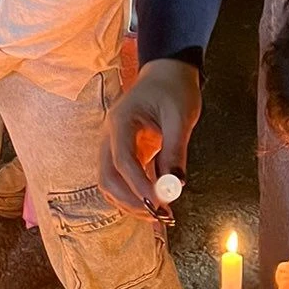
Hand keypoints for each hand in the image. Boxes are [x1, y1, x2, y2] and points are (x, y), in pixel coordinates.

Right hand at [99, 57, 201, 215]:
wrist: (167, 73)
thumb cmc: (174, 89)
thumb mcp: (180, 116)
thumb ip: (176, 150)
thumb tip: (176, 185)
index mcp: (121, 121)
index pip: (123, 160)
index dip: (139, 185)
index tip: (159, 203)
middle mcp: (110, 135)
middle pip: (107, 177)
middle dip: (130, 200)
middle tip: (158, 215)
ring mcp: (112, 145)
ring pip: (110, 183)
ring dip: (130, 202)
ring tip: (159, 214)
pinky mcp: (122, 153)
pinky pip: (120, 180)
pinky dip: (133, 195)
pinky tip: (153, 202)